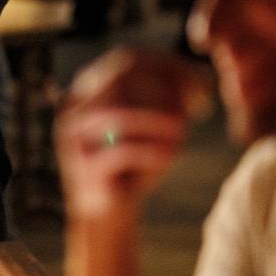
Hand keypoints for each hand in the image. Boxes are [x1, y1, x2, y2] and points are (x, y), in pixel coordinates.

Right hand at [54, 48, 209, 219]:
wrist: (107, 216)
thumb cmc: (134, 166)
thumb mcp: (154, 127)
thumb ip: (169, 99)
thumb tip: (201, 78)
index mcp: (87, 90)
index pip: (125, 60)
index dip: (167, 65)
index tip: (203, 81)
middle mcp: (73, 109)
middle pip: (119, 80)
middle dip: (164, 89)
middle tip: (198, 104)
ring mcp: (73, 139)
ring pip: (117, 116)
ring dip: (156, 121)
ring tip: (184, 131)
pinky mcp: (82, 170)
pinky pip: (119, 153)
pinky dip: (150, 151)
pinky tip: (172, 156)